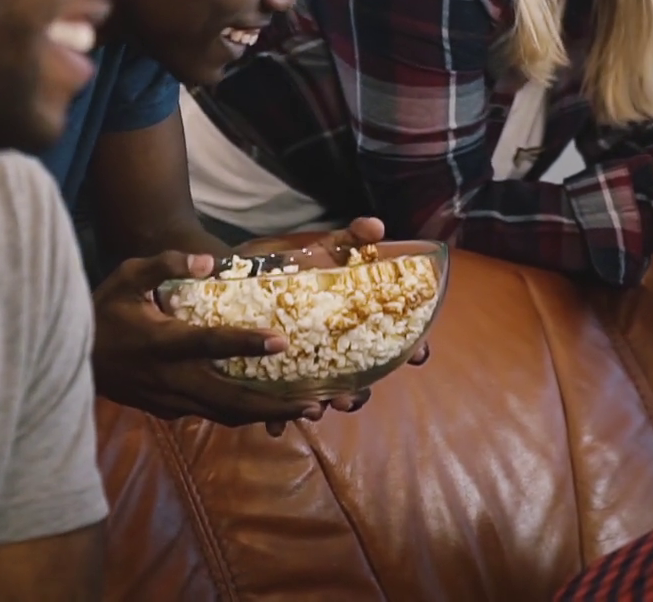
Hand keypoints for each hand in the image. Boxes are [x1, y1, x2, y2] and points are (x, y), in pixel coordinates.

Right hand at [91, 251, 326, 434]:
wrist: (71, 358)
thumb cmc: (103, 311)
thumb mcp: (126, 276)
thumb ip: (164, 265)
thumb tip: (207, 262)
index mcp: (161, 342)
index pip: (208, 343)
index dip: (245, 343)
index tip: (281, 341)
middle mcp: (170, 377)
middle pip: (229, 399)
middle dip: (274, 405)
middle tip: (315, 403)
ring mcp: (170, 400)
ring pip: (224, 414)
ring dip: (266, 415)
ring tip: (306, 412)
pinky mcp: (168, 411)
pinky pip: (212, 414)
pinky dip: (242, 413)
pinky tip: (270, 407)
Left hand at [236, 218, 420, 419]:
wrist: (233, 275)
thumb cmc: (284, 263)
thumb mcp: (318, 248)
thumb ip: (348, 239)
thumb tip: (376, 226)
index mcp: (353, 319)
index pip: (395, 339)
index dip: (413, 348)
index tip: (419, 354)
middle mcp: (336, 347)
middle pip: (361, 378)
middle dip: (360, 393)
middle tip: (351, 397)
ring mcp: (308, 363)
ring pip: (325, 395)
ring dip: (324, 406)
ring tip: (316, 409)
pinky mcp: (277, 374)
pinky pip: (283, 404)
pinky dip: (280, 418)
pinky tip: (275, 426)